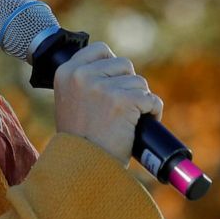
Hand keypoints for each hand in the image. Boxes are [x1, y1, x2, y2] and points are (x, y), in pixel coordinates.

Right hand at [52, 42, 163, 165]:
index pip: (100, 49)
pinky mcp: (123, 101)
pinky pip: (151, 99)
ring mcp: (102, 86)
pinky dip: (153, 112)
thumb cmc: (79, 141)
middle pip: (124, 64)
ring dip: (141, 100)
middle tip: (122, 108)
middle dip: (129, 85)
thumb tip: (112, 66)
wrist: (83, 168)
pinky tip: (142, 125)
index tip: (114, 82)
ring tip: (129, 120)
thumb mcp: (70, 102)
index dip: (112, 65)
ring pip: (139, 82)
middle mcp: (82, 75)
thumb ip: (84, 82)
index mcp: (66, 72)